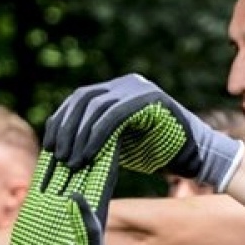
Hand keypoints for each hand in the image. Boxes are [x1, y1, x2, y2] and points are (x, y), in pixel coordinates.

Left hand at [43, 74, 244, 187]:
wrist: (195, 157)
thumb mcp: (116, 142)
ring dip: (78, 135)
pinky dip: (96, 136)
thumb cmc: (155, 152)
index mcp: (117, 89)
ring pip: (96, 105)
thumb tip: (60, 146)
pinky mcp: (150, 99)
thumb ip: (94, 135)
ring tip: (70, 160)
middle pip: (83, 98)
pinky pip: (114, 115)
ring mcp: (139, 88)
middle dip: (65, 128)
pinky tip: (86, 155)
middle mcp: (127, 83)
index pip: (79, 98)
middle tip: (57, 155)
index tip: (49, 146)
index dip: (59, 121)